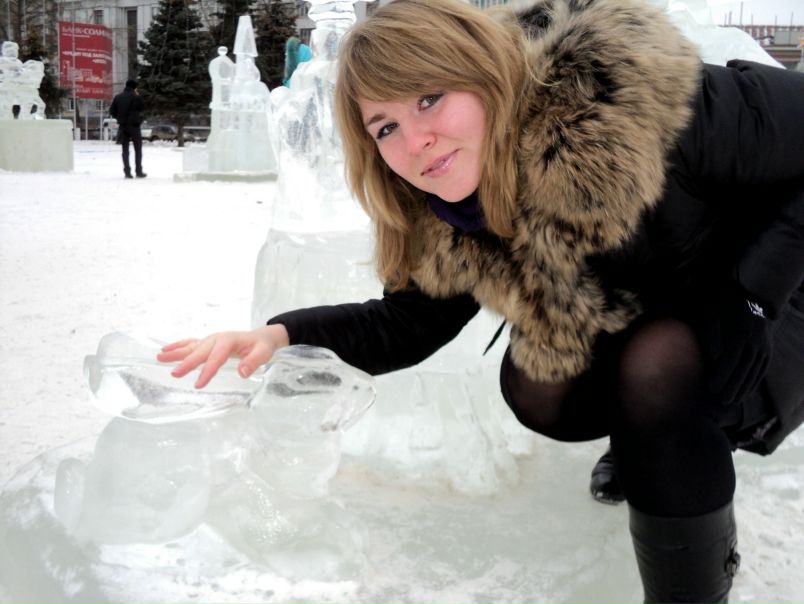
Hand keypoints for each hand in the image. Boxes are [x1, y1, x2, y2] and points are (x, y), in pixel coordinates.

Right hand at [157, 324, 289, 388]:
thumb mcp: (263, 354)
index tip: (198, 384)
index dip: (207, 371)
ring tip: (160, 357)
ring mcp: (211, 340)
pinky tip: (165, 350)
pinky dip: (178, 346)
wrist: (262, 337)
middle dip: (187, 362)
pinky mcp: (208, 343)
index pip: (216, 358)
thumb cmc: (262, 346)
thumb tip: (242, 372)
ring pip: (191, 346)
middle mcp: (217, 339)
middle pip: (200, 352)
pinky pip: (191, 344)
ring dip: (176, 352)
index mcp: (229, 341)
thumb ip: (253, 362)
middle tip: (174, 374)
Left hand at [702, 289, 771, 404]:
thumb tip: (713, 359)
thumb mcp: (711, 315)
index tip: (711, 388)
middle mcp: (755, 341)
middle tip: (721, 401)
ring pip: (755, 371)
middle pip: (744, 369)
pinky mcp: (768, 348)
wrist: (745, 293)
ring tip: (733, 401)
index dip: (721, 376)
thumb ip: (711, 336)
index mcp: (740, 333)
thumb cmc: (720, 305)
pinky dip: (755, 381)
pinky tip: (747, 391)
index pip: (730, 360)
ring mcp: (764, 345)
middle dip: (733, 387)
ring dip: (744, 388)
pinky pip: (762, 368)